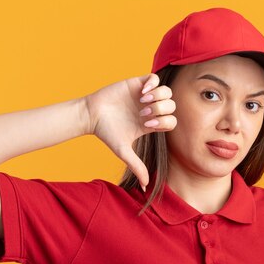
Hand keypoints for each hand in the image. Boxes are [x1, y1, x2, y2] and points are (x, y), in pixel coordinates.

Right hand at [82, 73, 176, 190]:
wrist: (92, 115)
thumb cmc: (107, 133)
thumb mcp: (123, 151)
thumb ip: (136, 166)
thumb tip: (146, 185)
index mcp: (151, 124)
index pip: (172, 122)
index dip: (164, 123)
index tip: (147, 125)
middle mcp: (151, 109)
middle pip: (172, 106)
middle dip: (160, 110)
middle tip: (143, 113)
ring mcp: (145, 96)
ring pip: (166, 91)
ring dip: (157, 97)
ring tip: (142, 101)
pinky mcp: (137, 83)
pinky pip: (154, 78)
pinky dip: (152, 83)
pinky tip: (141, 91)